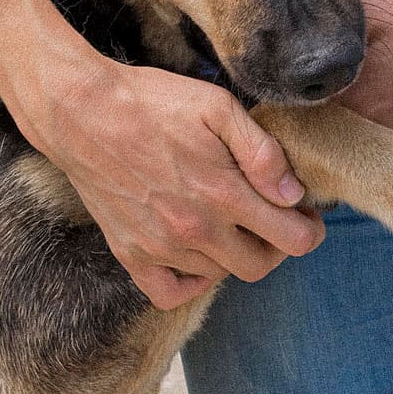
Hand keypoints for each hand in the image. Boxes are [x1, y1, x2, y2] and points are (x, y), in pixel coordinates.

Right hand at [14, 59, 324, 309]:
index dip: (309, 230)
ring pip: (220, 274)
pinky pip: (171, 292)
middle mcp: (194, 229)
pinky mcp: (130, 254)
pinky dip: (192, 280)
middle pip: (259, 265)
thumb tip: (293, 193)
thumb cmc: (152, 101)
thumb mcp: (217, 106)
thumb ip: (260, 151)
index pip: (290, 239)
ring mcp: (160, 247)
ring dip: (235, 254)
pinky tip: (196, 252)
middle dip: (278, 246)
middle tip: (274, 219)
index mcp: (223, 192)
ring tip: (232, 222)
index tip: (307, 217)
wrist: (83, 112)